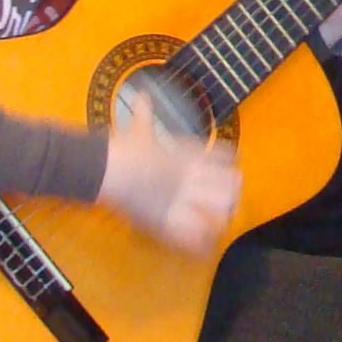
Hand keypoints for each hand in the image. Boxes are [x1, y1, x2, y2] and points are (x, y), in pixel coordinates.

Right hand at [94, 90, 240, 256]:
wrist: (108, 169)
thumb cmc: (122, 148)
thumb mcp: (138, 128)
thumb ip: (144, 113)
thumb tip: (141, 95)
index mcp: (189, 154)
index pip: (227, 157)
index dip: (231, 166)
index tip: (232, 172)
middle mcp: (195, 175)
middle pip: (232, 184)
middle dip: (233, 193)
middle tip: (229, 203)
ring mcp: (186, 197)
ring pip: (222, 210)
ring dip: (223, 217)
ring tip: (221, 224)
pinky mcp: (172, 220)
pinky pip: (198, 236)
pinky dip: (203, 244)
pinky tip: (205, 246)